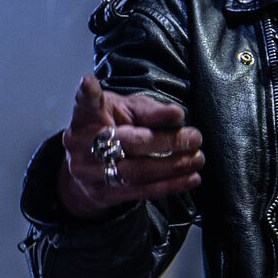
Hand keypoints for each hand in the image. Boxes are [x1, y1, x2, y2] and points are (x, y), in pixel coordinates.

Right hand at [56, 74, 203, 217]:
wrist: (90, 164)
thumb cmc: (113, 127)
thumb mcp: (128, 110)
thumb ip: (150, 111)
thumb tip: (176, 114)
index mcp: (86, 117)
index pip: (86, 104)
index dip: (88, 94)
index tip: (90, 84)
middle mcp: (81, 144)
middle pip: (127, 143)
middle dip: (166, 142)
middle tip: (194, 138)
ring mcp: (88, 171)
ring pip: (135, 172)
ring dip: (171, 167)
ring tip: (197, 159)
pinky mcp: (101, 193)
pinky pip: (140, 191)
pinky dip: (169, 186)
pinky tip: (189, 178)